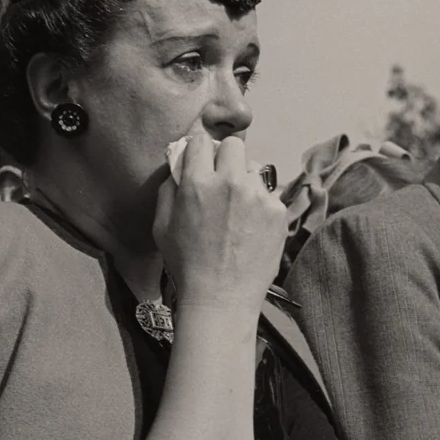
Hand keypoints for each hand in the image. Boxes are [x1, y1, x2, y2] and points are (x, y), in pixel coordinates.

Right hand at [153, 134, 286, 314]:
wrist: (220, 298)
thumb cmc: (185, 264)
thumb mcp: (161, 225)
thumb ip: (169, 189)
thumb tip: (179, 168)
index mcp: (198, 183)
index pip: (201, 142)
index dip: (198, 152)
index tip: (199, 163)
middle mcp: (230, 183)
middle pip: (234, 146)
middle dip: (225, 158)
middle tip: (221, 180)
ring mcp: (258, 197)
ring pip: (254, 170)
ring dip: (244, 182)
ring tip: (237, 210)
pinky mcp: (278, 212)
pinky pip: (268, 195)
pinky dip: (259, 206)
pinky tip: (249, 228)